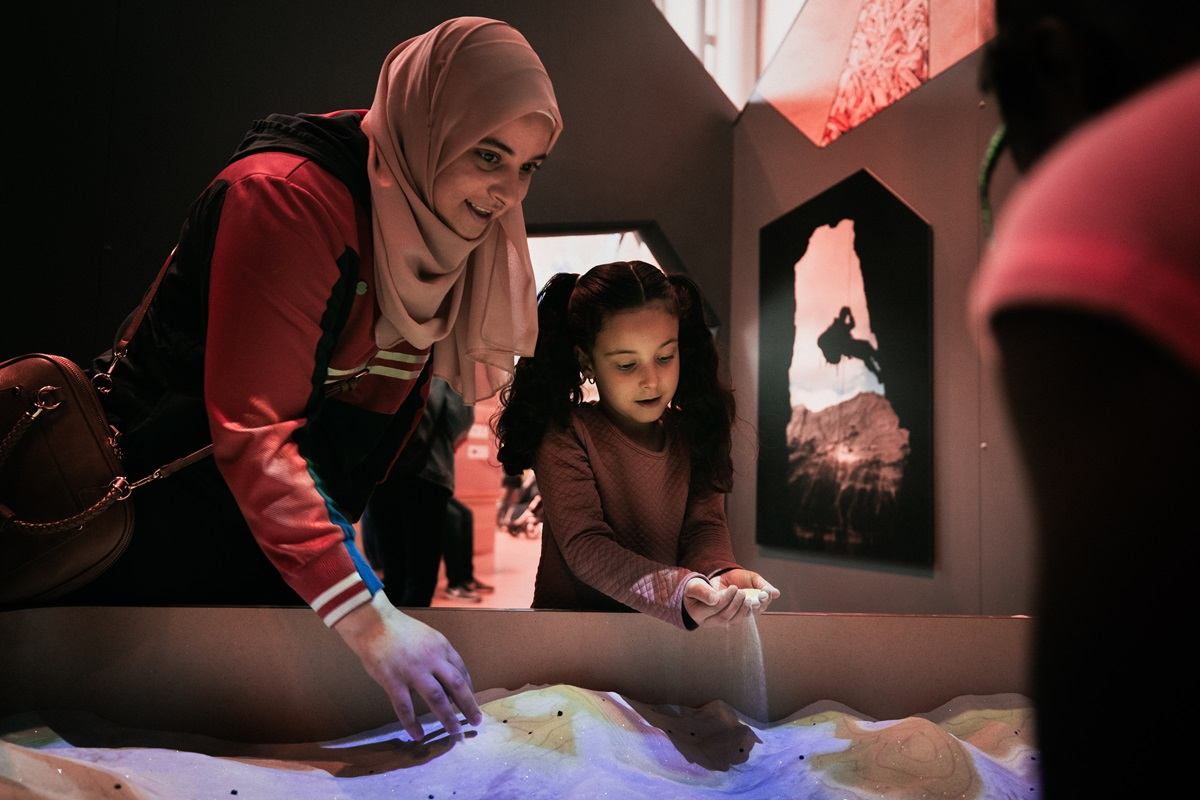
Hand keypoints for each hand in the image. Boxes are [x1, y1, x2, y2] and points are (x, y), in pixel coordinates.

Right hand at [333, 592, 481, 740]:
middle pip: (456, 685)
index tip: (472, 702)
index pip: (461, 671)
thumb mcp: (427, 636)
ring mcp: (412, 671)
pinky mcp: (393, 681)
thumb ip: (438, 655)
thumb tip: (448, 679)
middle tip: (476, 722)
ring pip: (436, 698)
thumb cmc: (399, 629)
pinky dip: (412, 724)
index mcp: (441, 646)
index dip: (469, 689)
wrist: (372, 623)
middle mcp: (431, 659)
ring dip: (447, 717)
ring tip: (454, 732)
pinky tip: (418, 735)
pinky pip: (405, 707)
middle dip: (469, 706)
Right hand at [683, 576, 749, 626]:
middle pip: (723, 617)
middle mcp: (706, 622)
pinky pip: (735, 621)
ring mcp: (715, 624)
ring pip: (730, 621)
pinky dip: (743, 614)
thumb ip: (702, 592)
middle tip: (742, 592)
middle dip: (735, 604)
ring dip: (741, 610)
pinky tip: (748, 605)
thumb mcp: (694, 586)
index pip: (714, 607)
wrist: (696, 595)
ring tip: (747, 599)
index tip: (734, 587)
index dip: (726, 598)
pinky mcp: (724, 623)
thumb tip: (714, 599)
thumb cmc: (695, 589)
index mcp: (697, 613)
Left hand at [714, 569, 780, 611]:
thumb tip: (777, 593)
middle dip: (756, 605)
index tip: (765, 593)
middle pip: (756, 611)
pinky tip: (732, 596)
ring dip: (744, 605)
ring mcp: (737, 612)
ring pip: (743, 614)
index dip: (765, 599)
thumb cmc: (739, 577)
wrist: (722, 575)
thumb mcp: (753, 578)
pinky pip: (729, 613)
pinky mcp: (725, 613)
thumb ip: (763, 585)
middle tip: (756, 600)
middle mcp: (749, 610)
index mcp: (758, 603)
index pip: (764, 604)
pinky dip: (732, 604)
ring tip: (744, 595)